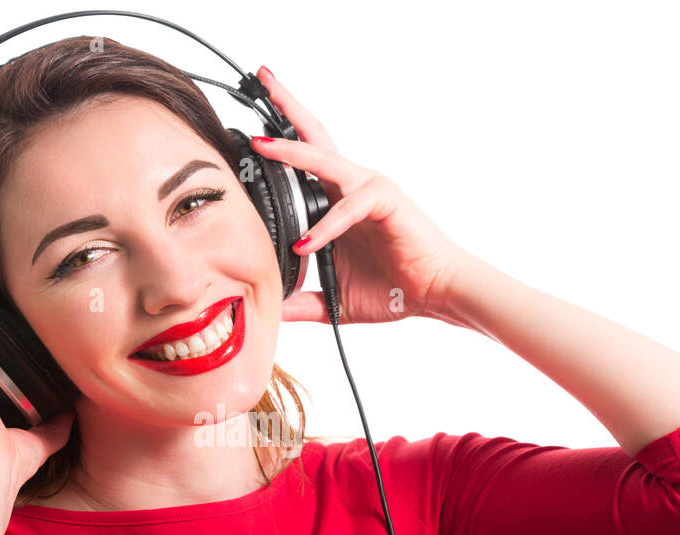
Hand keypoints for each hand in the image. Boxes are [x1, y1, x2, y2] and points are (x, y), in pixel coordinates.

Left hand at [249, 65, 465, 326]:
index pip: (302, 163)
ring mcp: (369, 187)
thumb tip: (271, 313)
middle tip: (262, 76)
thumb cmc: (394, 289)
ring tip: (260, 145)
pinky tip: (305, 242)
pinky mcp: (386, 200)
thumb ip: (302, 303)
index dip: (277, 144)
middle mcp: (351, 186)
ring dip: (292, 151)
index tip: (244, 131)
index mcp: (336, 201)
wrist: (435, 294)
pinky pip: (349, 207)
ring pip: (325, 160)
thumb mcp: (333, 300)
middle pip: (314, 136)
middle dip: (286, 106)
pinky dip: (326, 225)